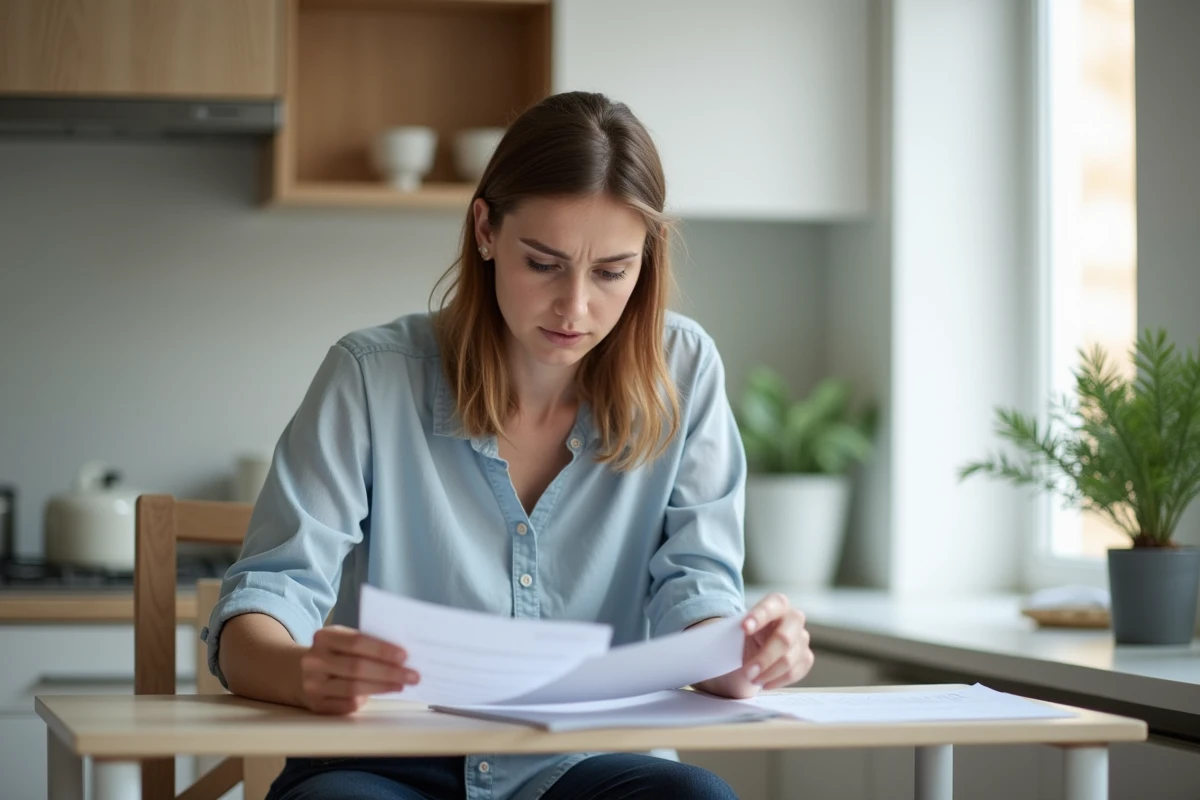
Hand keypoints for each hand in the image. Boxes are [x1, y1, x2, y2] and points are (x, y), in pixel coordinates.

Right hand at [296, 625, 419, 714]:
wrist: (296, 672)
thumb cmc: (333, 654)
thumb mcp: (341, 641)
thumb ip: (365, 644)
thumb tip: (401, 657)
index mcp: (324, 637)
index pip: (356, 642)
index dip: (382, 650)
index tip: (405, 656)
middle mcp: (314, 660)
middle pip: (357, 667)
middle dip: (389, 672)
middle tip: (413, 675)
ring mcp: (312, 684)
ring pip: (354, 688)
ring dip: (383, 687)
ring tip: (402, 685)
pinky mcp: (316, 705)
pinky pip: (348, 704)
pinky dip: (367, 699)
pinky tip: (381, 693)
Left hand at [690, 593, 813, 698]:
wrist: (741, 654)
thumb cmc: (735, 639)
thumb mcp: (727, 633)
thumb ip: (725, 632)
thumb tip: (707, 642)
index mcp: (775, 604)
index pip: (774, 604)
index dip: (760, 615)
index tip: (743, 628)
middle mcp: (792, 619)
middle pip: (785, 638)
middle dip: (766, 657)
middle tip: (747, 671)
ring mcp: (801, 638)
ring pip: (792, 657)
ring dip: (771, 672)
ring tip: (753, 679)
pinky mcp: (804, 656)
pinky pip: (799, 670)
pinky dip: (780, 679)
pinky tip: (765, 683)